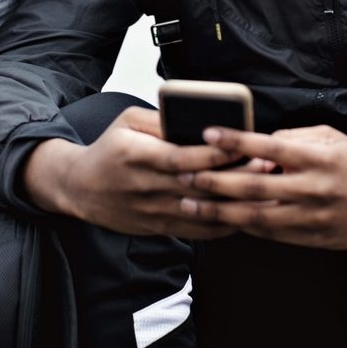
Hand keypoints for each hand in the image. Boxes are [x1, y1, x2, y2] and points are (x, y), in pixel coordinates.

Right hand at [22, 105, 242, 239]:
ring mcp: (154, 211)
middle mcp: (148, 187)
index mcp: (140, 156)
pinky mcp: (158, 227)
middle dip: (234, 177)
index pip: (184, 158)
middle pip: (199, 186)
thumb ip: (160, 119)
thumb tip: (194, 116)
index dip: (214, 155)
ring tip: (263, 190)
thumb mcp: (127, 121)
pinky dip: (221, 226)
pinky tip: (243, 214)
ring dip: (234, 203)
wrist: (81, 188)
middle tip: (265, 166)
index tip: (242, 146)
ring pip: (201, 212)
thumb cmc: (109, 148)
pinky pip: (196, 231)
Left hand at [177, 125, 346, 248]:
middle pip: (254, 187)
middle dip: (215, 182)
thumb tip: (258, 144)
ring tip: (191, 206)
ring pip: (257, 217)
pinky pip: (271, 234)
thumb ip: (293, 138)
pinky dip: (245, 227)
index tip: (208, 134)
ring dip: (220, 212)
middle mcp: (312, 188)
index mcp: (316, 157)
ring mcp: (311, 217)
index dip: (236, 140)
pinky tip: (223, 222)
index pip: (268, 147)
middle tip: (185, 175)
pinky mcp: (312, 238)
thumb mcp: (329, 137)